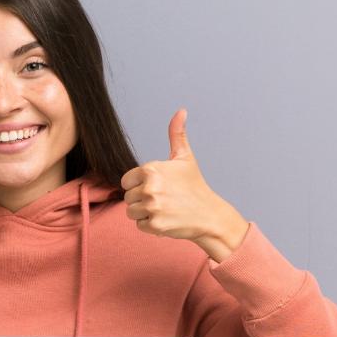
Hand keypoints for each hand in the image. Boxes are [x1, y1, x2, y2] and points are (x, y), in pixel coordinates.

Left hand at [120, 109, 245, 251]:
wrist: (210, 215)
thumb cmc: (195, 186)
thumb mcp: (185, 158)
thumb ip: (177, 134)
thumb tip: (181, 111)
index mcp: (151, 169)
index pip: (126, 181)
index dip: (139, 185)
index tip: (157, 187)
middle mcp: (150, 187)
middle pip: (128, 198)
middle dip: (143, 201)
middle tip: (165, 200)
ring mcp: (152, 207)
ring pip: (132, 212)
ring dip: (145, 213)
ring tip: (165, 210)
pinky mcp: (155, 224)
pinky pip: (139, 225)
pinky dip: (151, 226)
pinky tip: (167, 220)